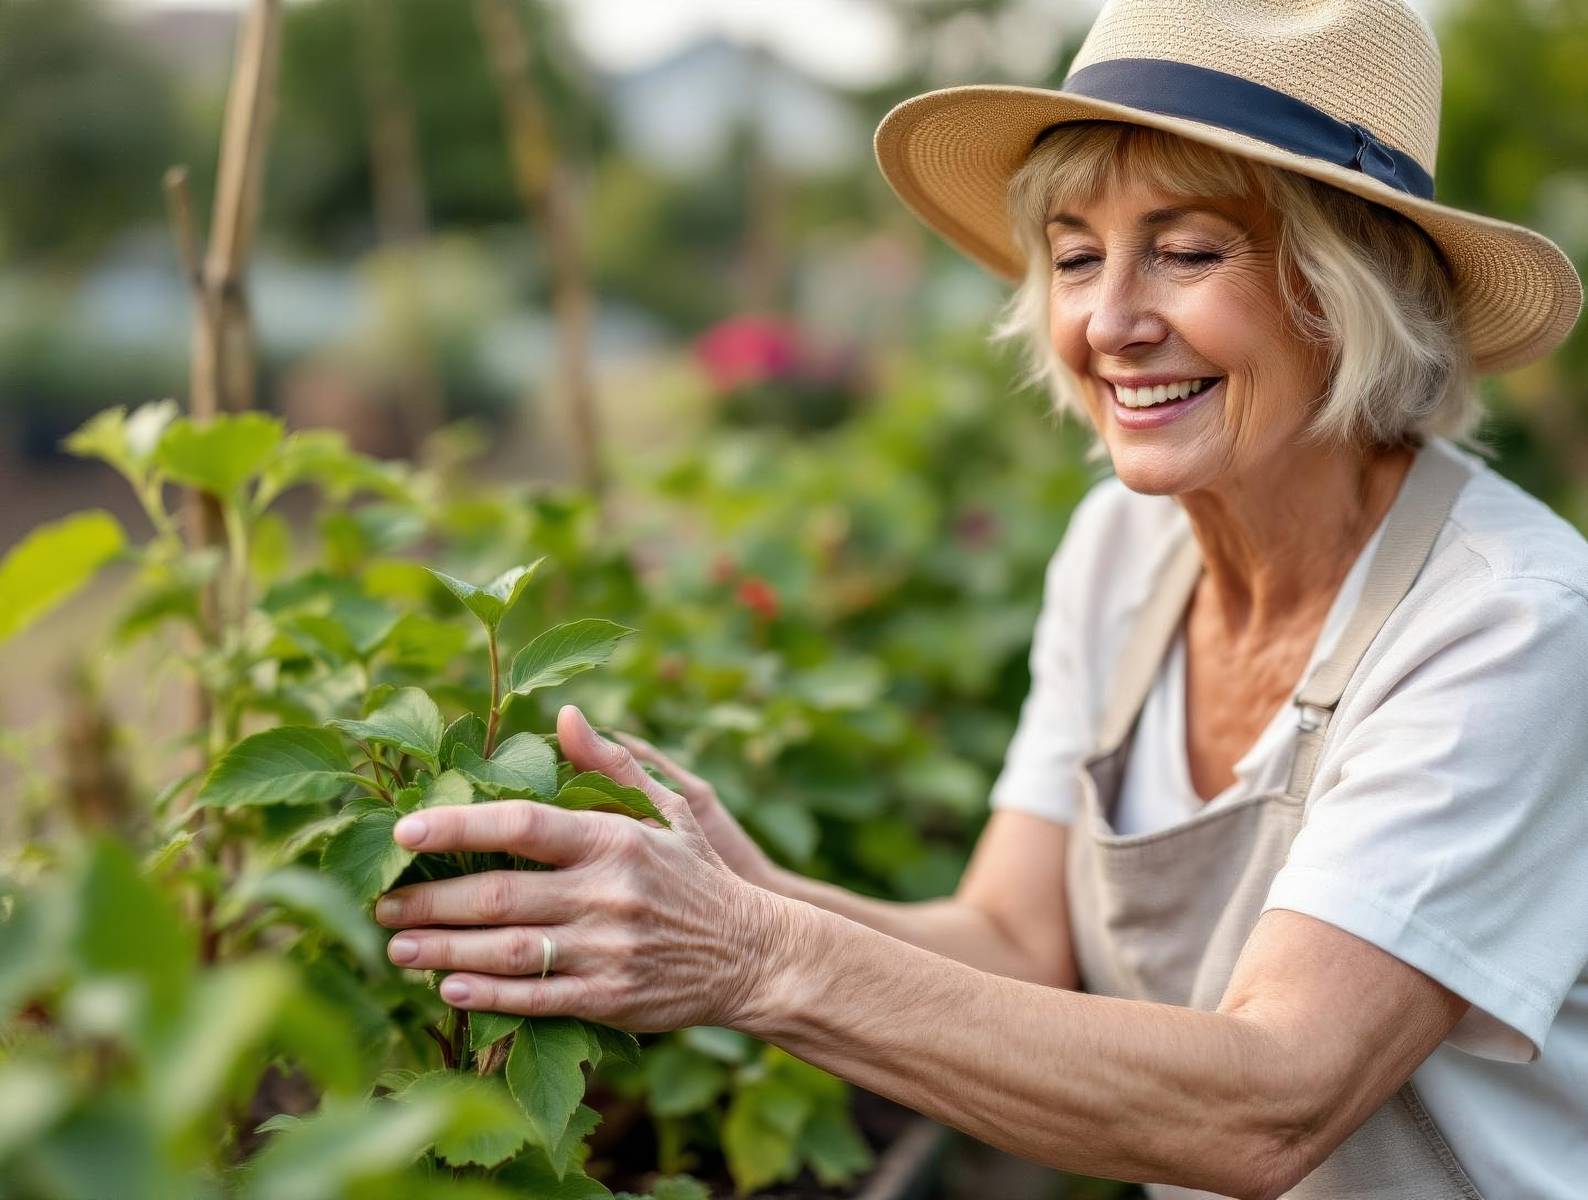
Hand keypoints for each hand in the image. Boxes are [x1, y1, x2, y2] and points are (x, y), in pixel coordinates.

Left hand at [374, 705, 789, 1032]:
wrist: (757, 954)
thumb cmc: (700, 875)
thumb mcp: (669, 809)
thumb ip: (612, 764)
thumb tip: (564, 714)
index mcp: (613, 838)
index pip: (523, 823)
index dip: (459, 825)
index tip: (405, 830)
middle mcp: (607, 891)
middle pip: (498, 894)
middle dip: (428, 900)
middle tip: (379, 902)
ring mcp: (608, 948)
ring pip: (507, 949)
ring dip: (442, 951)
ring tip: (396, 947)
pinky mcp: (611, 997)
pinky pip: (536, 999)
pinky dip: (487, 995)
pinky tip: (448, 988)